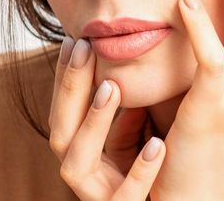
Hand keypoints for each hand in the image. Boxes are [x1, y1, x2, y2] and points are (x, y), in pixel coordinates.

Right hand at [49, 37, 166, 199]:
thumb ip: (129, 110)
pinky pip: (126, 198)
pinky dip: (140, 171)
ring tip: (113, 88)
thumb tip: (125, 64)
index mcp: (86, 155)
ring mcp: (100, 199)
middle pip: (62, 132)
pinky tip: (159, 146)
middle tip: (85, 49)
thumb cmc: (161, 178)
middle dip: (69, 89)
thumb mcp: (138, 139)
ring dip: (94, 123)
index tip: (76, 38)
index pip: (65, 111)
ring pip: (77, 164)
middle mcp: (85, 178)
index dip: (66, 77)